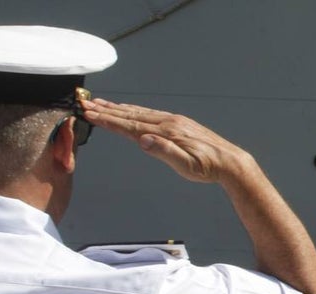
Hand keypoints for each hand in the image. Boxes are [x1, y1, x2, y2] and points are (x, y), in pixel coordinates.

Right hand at [80, 98, 252, 184]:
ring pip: (139, 112)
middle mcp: (168, 123)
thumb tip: (143, 140)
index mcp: (167, 133)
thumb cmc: (209, 168)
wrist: (229, 161)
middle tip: (86, 105)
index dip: (109, 120)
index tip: (91, 114)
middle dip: (106, 111)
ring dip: (118, 108)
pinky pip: (149, 114)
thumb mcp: (187, 166)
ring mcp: (173, 121)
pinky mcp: (177, 123)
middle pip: (131, 115)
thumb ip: (164, 152)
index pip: (131, 126)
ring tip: (100, 104)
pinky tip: (128, 110)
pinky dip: (134, 111)